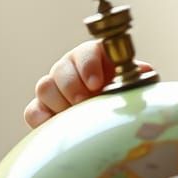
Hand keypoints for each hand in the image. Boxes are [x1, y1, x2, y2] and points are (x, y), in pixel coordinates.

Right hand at [23, 39, 153, 127]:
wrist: (108, 114)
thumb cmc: (121, 93)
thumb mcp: (129, 82)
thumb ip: (136, 75)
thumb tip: (145, 71)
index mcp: (92, 56)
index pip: (86, 53)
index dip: (88, 66)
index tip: (97, 83)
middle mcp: (69, 68)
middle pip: (61, 69)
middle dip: (72, 86)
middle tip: (84, 102)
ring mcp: (53, 87)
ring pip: (44, 87)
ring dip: (58, 102)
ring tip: (74, 115)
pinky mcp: (41, 108)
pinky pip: (32, 111)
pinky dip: (40, 118)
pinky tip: (54, 125)